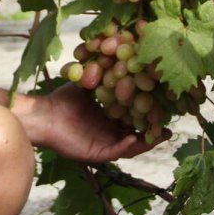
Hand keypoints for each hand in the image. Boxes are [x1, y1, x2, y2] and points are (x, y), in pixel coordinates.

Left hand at [18, 83, 167, 162]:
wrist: (43, 114)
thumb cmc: (62, 99)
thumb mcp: (88, 83)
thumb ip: (105, 74)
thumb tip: (123, 59)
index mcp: (108, 120)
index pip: (134, 119)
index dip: (149, 115)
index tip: (165, 108)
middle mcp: (108, 134)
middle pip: (137, 135)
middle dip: (153, 132)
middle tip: (170, 127)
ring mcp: (102, 145)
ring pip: (130, 147)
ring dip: (145, 142)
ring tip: (161, 135)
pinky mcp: (94, 154)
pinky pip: (114, 152)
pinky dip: (125, 146)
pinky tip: (134, 137)